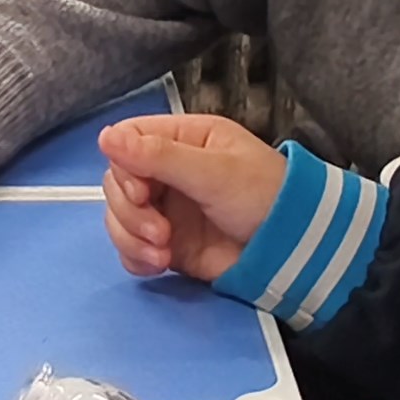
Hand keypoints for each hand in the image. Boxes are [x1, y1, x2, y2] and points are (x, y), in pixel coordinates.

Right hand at [96, 113, 288, 284]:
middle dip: (130, 210)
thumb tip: (107, 136)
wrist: (293, 250)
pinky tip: (158, 263)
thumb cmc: (267, 197)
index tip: (141, 191)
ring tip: (162, 251)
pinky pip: (131, 247)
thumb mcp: (215, 172)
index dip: (123, 167)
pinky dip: (136, 257)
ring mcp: (167, 208)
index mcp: (184, 140)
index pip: (127, 141)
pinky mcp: (168, 243)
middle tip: (159, 230)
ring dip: (131, 237)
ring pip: (120, 217)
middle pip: (117, 182)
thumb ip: (160, 156)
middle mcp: (170, 171)